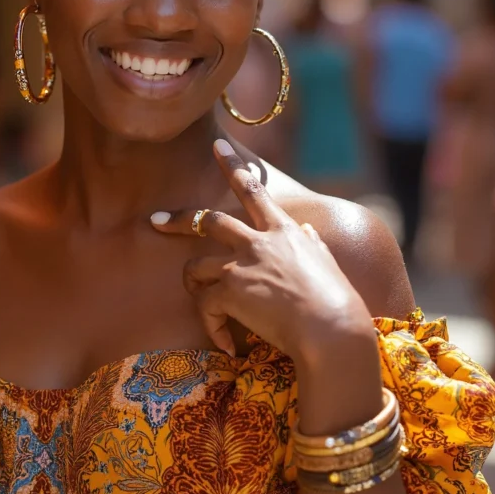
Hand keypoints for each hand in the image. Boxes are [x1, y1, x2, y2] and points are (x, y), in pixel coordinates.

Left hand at [150, 139, 374, 368]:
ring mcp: (241, 264)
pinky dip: (213, 327)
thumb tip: (309, 234)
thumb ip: (313, 247)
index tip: (217, 147)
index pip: (254, 190)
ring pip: (195, 266)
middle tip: (157, 220)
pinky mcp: (231, 291)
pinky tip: (229, 346)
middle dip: (180, 220)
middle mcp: (259, 241)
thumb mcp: (327, 265)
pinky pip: (205, 306)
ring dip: (194, 283)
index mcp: (285, 231)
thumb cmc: (337, 302)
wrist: (332, 329)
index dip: (233, 167)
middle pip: (210, 221)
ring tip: (203, 302)